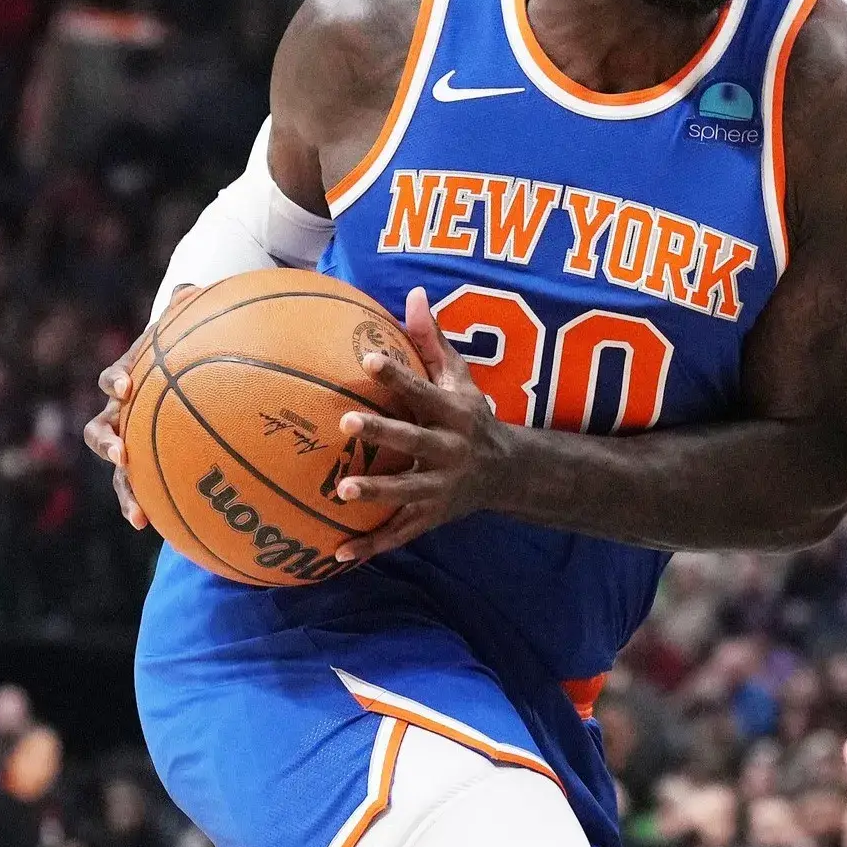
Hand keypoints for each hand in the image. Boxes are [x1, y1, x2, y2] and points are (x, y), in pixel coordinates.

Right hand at [87, 294, 197, 530]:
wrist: (176, 372)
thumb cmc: (183, 349)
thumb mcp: (187, 329)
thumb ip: (188, 309)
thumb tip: (190, 287)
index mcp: (128, 379)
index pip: (113, 378)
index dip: (116, 380)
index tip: (125, 387)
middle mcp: (121, 415)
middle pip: (101, 432)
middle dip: (107, 444)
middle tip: (121, 454)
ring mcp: (131, 443)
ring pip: (119, 472)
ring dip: (125, 492)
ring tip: (138, 515)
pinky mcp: (148, 465)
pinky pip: (150, 489)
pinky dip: (157, 507)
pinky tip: (171, 532)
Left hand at [331, 288, 508, 562]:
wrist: (510, 473)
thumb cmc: (471, 416)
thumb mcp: (460, 378)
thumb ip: (433, 340)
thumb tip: (414, 292)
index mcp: (453, 413)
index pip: (423, 390)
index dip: (398, 375)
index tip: (368, 360)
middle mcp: (450, 450)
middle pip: (415, 440)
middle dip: (383, 432)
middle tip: (347, 422)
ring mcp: (441, 486)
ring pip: (407, 490)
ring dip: (377, 491)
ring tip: (341, 491)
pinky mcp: (432, 516)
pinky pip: (399, 533)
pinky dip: (371, 546)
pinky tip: (337, 554)